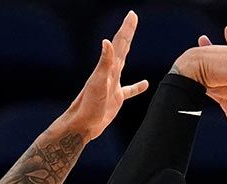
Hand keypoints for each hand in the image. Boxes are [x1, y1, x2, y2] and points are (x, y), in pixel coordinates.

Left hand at [63, 11, 148, 139]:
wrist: (82, 125)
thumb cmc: (88, 105)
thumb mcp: (97, 83)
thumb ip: (104, 63)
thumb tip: (106, 41)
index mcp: (108, 68)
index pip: (119, 44)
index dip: (126, 29)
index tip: (132, 15)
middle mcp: (110, 73)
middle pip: (121, 48)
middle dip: (127, 32)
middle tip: (132, 18)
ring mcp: (113, 85)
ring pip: (123, 64)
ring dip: (128, 50)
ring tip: (131, 39)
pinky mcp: (116, 98)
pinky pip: (129, 90)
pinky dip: (137, 87)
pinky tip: (145, 84)